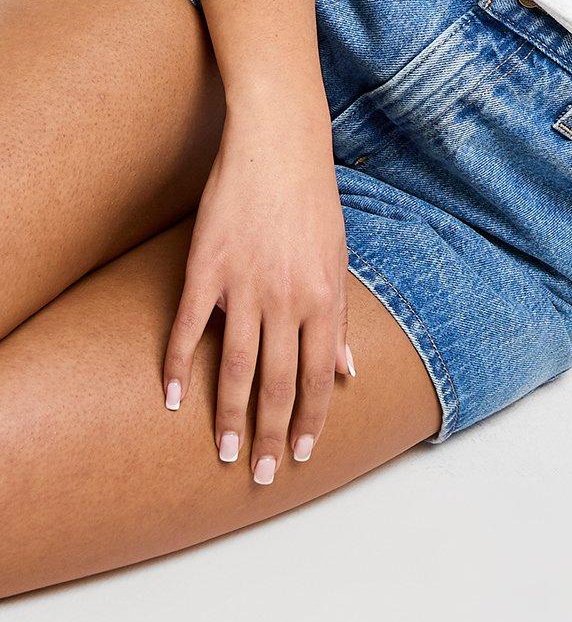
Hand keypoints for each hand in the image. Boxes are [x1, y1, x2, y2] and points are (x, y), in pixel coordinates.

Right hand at [161, 95, 354, 481]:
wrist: (278, 144)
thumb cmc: (313, 200)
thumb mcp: (338, 258)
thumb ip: (338, 317)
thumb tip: (347, 370)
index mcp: (323, 298)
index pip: (318, 378)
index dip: (311, 421)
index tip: (302, 455)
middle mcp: (286, 300)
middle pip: (279, 384)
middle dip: (273, 436)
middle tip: (263, 476)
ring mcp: (243, 287)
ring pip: (237, 368)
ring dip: (230, 417)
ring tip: (226, 453)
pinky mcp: (205, 270)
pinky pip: (189, 330)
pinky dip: (180, 368)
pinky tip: (173, 400)